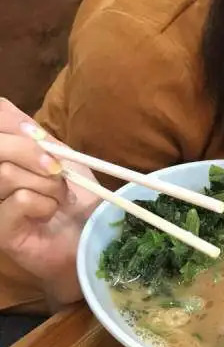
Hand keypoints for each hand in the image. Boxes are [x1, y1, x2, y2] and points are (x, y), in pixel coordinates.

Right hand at [0, 98, 98, 305]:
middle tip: (56, 170)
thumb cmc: (76, 193)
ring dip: (46, 184)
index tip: (38, 139)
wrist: (92, 236)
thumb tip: (5, 110)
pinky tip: (48, 215)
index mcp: (3, 156)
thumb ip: (29, 131)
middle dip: (33, 154)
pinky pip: (19, 200)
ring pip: (6, 173)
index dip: (12, 125)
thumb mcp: (59, 153)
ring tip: (57, 199)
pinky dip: (45, 205)